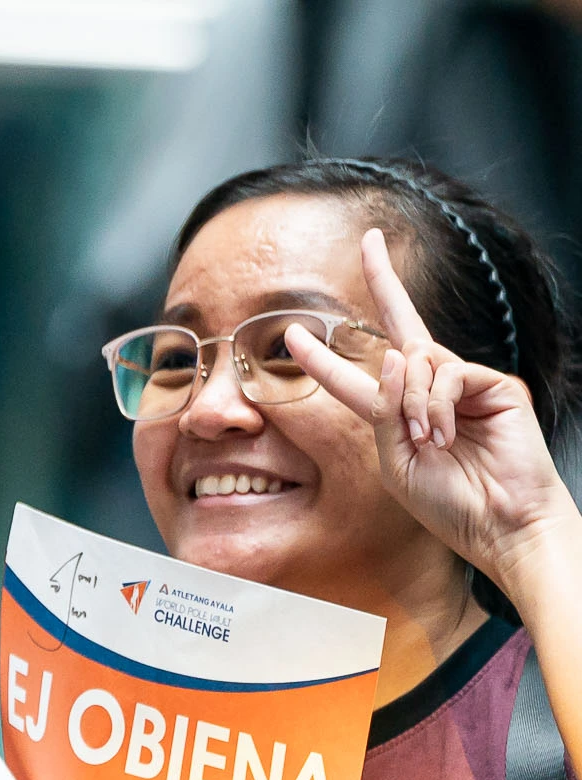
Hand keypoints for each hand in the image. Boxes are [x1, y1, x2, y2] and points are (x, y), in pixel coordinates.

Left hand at [287, 228, 581, 593]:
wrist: (500, 526)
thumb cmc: (450, 503)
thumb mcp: (396, 463)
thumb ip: (383, 413)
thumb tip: (393, 356)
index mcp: (399, 412)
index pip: (356, 374)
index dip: (323, 356)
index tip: (292, 333)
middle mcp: (430, 388)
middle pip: (401, 325)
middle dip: (384, 278)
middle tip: (370, 241)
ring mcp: (465, 383)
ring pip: (417, 360)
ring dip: (411, 403)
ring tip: (428, 440)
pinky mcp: (495, 383)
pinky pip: (448, 375)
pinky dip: (437, 406)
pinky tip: (446, 436)